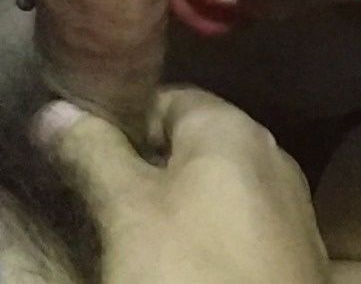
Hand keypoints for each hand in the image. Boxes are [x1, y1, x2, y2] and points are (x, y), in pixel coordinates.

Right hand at [33, 87, 330, 283]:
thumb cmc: (192, 270)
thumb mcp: (128, 211)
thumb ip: (95, 154)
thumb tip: (58, 110)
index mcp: (233, 127)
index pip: (168, 99)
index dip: (123, 122)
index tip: (88, 153)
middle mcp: (270, 152)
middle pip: (193, 144)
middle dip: (149, 168)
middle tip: (107, 201)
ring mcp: (289, 201)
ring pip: (219, 187)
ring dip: (181, 205)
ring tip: (141, 239)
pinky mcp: (296, 248)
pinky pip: (241, 223)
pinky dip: (211, 233)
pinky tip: (188, 264)